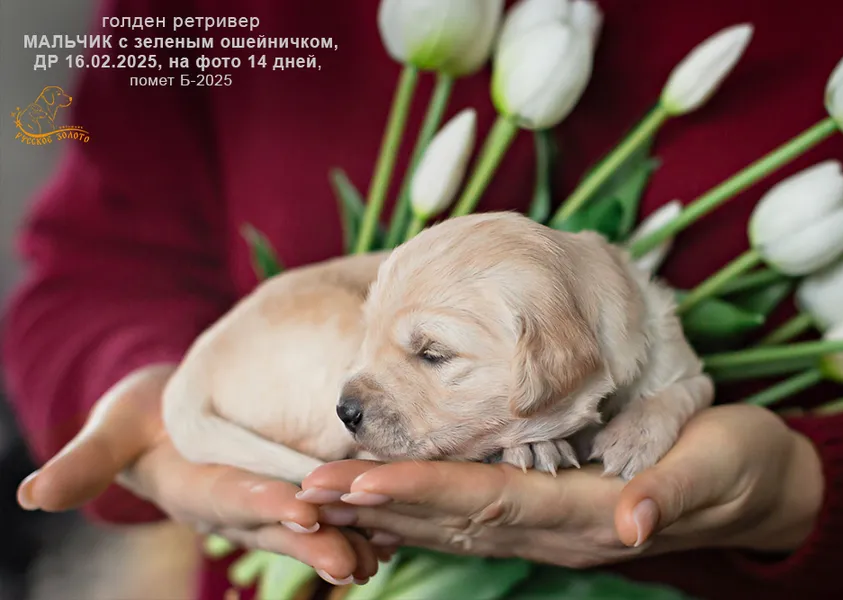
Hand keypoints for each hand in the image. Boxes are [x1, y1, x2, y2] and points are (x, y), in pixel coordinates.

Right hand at [16, 364, 378, 584]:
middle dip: (315, 542)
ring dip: (346, 538)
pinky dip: (357, 515)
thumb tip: (31, 495)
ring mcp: (266, 502)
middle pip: (279, 525)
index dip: (261, 506)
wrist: (175, 419)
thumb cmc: (144, 417)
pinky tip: (394, 523)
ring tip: (385, 551)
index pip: (231, 499)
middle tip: (354, 559)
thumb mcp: (113, 428)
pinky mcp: (290, 491)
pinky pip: (326, 507)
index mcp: (197, 489)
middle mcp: (237, 505)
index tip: (297, 511)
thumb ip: (86, 461)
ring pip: (309, 525)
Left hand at [299, 404, 823, 568]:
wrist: (756, 487)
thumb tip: (630, 522)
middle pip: (453, 518)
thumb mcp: (714, 469)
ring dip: (389, 509)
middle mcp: (558, 531)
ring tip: (326, 494)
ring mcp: (552, 529)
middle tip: (306, 489)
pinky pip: (476, 516)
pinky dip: (425, 508)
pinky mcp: (553, 515)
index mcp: (587, 516)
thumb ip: (669, 496)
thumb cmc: (735, 464)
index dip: (420, 491)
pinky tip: (388, 500)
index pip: (487, 501)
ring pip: (455, 522)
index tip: (356, 480)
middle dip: (379, 503)